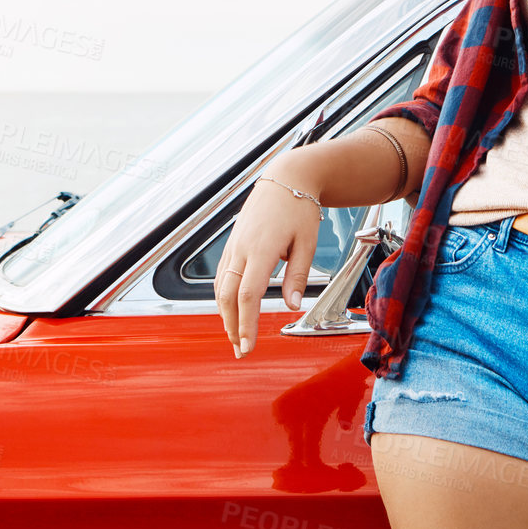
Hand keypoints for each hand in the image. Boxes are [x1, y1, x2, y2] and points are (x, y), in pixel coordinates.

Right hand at [214, 173, 321, 358]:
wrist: (286, 179)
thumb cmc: (298, 207)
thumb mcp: (307, 242)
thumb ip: (298, 275)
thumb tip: (292, 304)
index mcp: (261, 249)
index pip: (248, 295)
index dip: (246, 324)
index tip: (248, 345)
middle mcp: (242, 248)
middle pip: (227, 296)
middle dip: (232, 326)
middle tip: (241, 350)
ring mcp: (233, 246)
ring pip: (220, 287)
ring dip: (225, 315)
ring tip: (236, 336)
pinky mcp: (232, 244)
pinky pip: (222, 275)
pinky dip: (223, 297)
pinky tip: (231, 310)